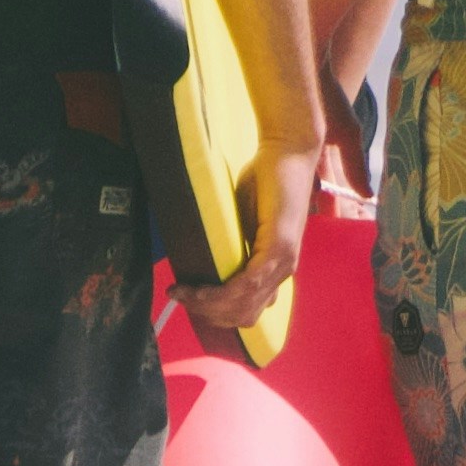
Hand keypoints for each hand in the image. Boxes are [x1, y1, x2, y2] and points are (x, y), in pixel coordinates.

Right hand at [196, 147, 321, 340]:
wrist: (287, 151)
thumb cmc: (263, 180)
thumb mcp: (241, 220)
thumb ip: (231, 244)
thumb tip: (202, 258)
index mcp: (274, 268)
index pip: (246, 310)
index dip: (214, 313)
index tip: (184, 300)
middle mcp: (283, 272)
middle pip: (243, 315)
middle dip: (207, 313)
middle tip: (178, 297)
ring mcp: (284, 262)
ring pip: (244, 304)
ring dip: (208, 304)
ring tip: (181, 292)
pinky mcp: (280, 248)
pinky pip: (250, 283)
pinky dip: (223, 291)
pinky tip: (201, 288)